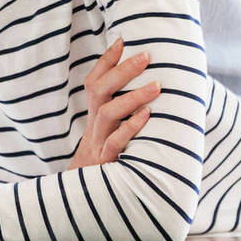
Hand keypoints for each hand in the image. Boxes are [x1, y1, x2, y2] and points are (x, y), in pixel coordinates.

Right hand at [69, 37, 159, 169]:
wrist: (84, 200)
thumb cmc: (106, 161)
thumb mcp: (110, 134)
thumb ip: (122, 114)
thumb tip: (154, 90)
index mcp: (94, 116)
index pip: (94, 81)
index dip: (106, 61)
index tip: (123, 40)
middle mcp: (94, 125)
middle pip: (99, 90)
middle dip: (122, 70)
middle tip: (146, 55)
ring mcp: (98, 143)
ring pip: (108, 112)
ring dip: (132, 96)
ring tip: (156, 85)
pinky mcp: (106, 163)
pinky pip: (116, 142)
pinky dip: (131, 127)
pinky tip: (148, 116)